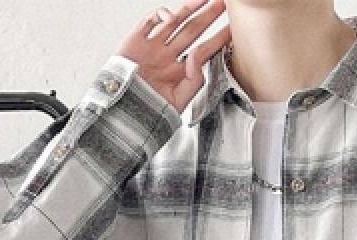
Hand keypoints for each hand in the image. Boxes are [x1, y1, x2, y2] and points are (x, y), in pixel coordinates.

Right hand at [117, 0, 231, 113]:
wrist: (123, 112)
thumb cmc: (148, 111)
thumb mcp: (179, 102)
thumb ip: (194, 80)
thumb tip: (198, 56)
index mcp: (178, 72)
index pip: (203, 51)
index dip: (218, 39)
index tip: (233, 29)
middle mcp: (167, 57)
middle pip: (192, 31)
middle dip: (208, 16)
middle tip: (224, 3)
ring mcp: (153, 47)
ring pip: (175, 22)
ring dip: (191, 8)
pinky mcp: (136, 40)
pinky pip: (150, 21)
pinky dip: (162, 15)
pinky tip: (172, 16)